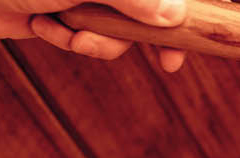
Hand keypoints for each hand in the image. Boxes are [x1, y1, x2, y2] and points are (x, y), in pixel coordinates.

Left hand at [0, 0, 186, 67]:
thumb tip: (174, 16)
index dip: (188, 11)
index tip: (196, 34)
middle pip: (152, 10)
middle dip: (150, 36)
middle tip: (169, 63)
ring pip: (123, 31)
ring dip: (98, 40)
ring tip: (67, 30)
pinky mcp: (72, 15)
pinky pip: (95, 40)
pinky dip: (72, 41)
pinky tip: (43, 27)